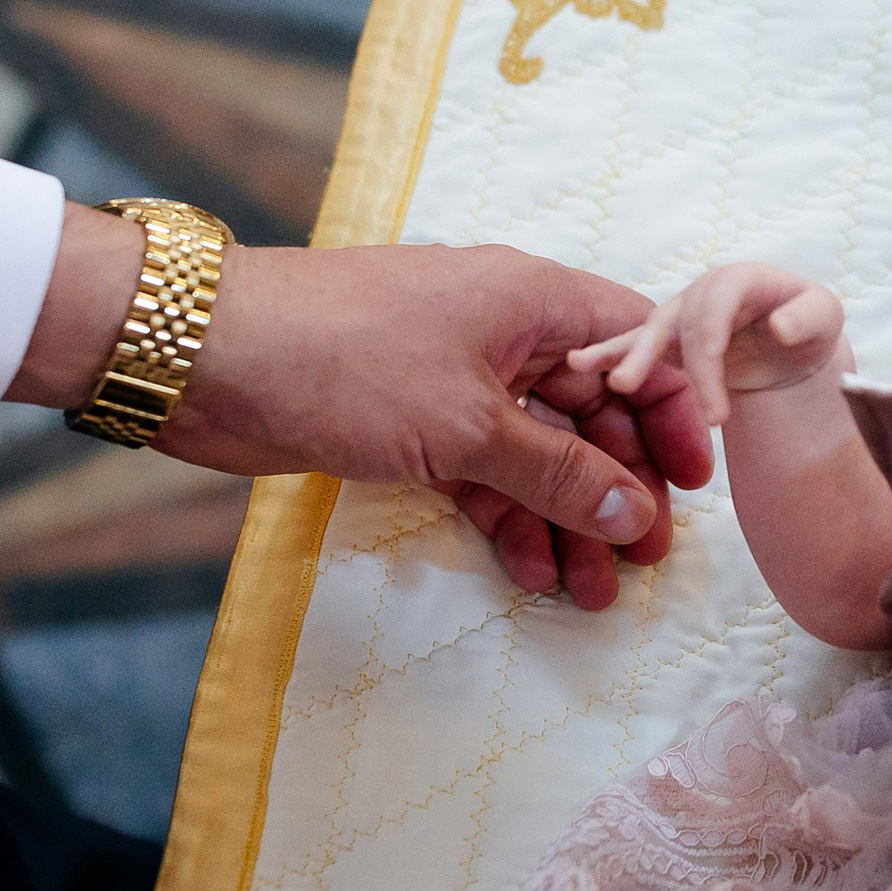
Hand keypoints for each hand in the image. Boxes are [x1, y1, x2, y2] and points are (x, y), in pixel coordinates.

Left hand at [7, 213, 715, 611]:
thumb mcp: (466, 424)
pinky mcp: (412, 418)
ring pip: (538, 449)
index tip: (692, 484)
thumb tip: (634, 514)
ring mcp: (458, 377)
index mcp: (534, 300)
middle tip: (643, 557)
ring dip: (566, 516)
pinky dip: (507, 515)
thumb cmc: (342, 359)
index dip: (671, 413)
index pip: (637, 349)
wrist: (199, 355)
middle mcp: (506, 332)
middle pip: (593, 408)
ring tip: (591, 590)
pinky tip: (528, 569)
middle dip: (620, 484)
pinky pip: (484, 469)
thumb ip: (556, 472)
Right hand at [571, 261, 846, 428]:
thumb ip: (809, 318)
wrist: (792, 343)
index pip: (715, 310)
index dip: (709, 359)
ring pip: (650, 332)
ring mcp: (681, 314)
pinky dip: (608, 353)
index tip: (717, 415)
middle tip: (657, 402)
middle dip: (669, 365)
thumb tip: (780, 327)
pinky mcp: (666, 338)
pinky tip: (581, 364)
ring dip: (628, 357)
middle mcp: (703, 293)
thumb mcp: (825, 317)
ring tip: (614, 382)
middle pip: (679, 324)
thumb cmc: (808, 326)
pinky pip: (633, 344)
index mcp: (739, 279)